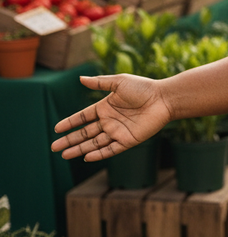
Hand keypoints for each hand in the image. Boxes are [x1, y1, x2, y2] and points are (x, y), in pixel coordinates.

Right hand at [51, 74, 171, 161]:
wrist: (163, 99)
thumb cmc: (143, 88)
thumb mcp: (119, 82)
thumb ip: (100, 82)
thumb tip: (80, 78)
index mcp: (106, 107)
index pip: (83, 117)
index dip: (70, 123)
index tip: (57, 129)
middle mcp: (110, 121)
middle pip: (85, 133)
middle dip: (69, 140)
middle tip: (54, 147)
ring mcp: (118, 131)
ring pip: (94, 143)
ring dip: (79, 149)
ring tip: (64, 155)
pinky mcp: (128, 140)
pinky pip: (111, 149)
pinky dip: (99, 154)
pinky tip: (86, 157)